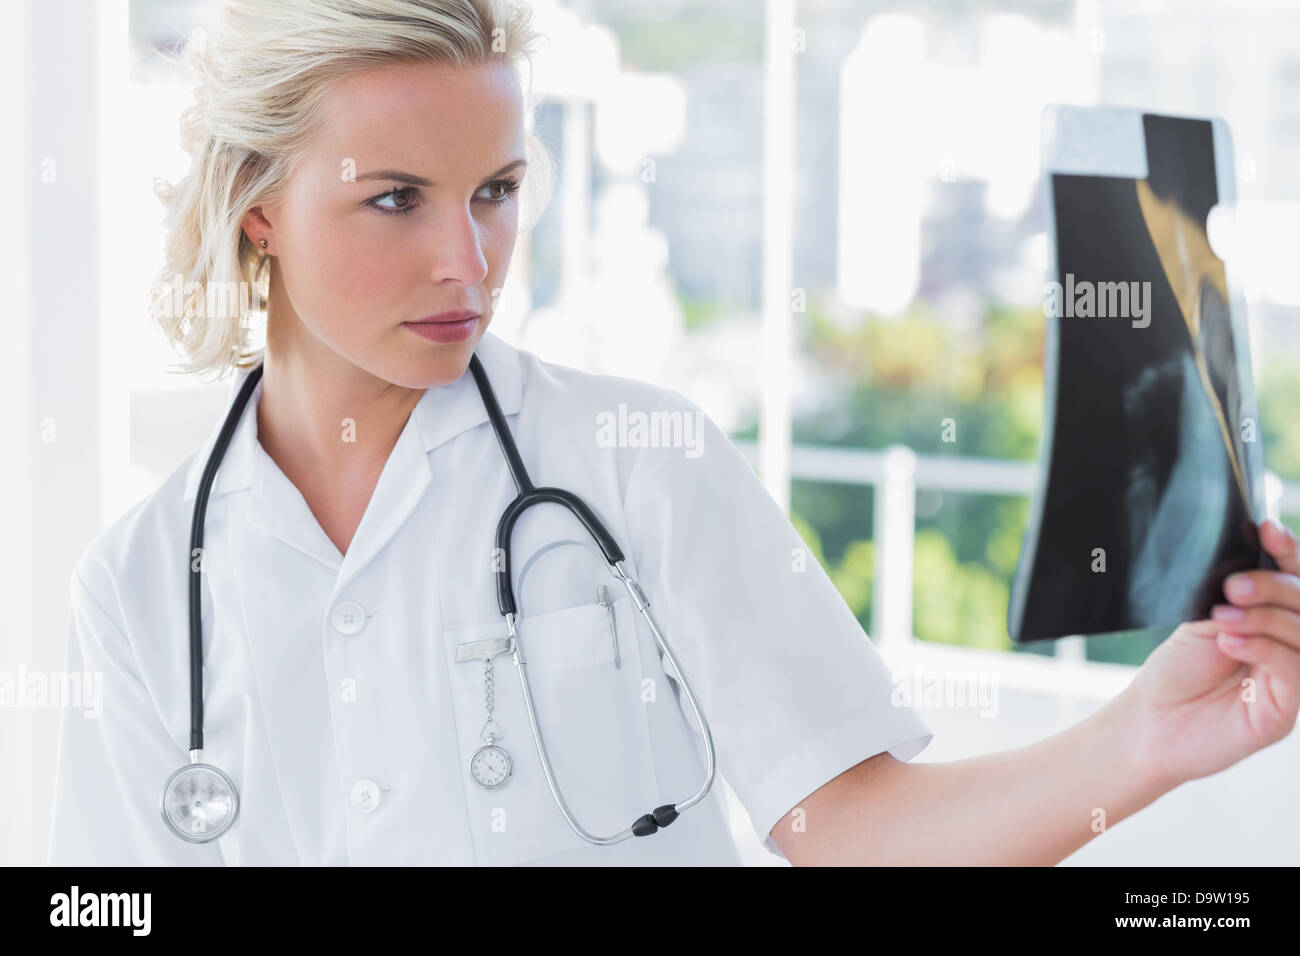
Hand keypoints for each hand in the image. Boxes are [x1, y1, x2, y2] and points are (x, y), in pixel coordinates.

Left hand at [1122, 518, 1299, 792]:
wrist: (1147, 722)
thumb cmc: (1174, 672)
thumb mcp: (1203, 620)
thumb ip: (1233, 593)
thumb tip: (1251, 551)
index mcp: (1273, 621)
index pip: (1296, 581)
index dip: (1288, 553)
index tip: (1267, 530)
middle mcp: (1290, 648)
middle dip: (1274, 585)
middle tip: (1234, 586)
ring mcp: (1291, 680)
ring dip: (1265, 617)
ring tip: (1223, 615)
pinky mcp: (1284, 710)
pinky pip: (1294, 670)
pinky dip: (1264, 648)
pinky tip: (1230, 641)